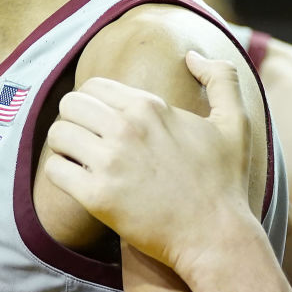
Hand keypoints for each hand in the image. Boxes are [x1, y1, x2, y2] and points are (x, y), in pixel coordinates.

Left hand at [43, 51, 254, 274]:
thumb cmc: (225, 183)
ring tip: (79, 159)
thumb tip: (191, 54)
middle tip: (86, 141)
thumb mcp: (236, 123)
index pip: (94, 86)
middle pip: (70, 105)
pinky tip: (77, 181)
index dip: (93, 102)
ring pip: (57, 134)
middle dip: (74, 120)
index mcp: (149, 106)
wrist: (216, 237)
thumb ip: (221, 78)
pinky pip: (55, 170)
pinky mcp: (97, 196)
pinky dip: (60, 173)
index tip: (100, 122)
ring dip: (64, 146)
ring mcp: (109, 162)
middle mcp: (126, 128)